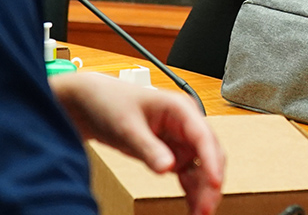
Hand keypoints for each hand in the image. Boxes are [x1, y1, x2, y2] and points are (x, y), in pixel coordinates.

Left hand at [50, 73, 223, 214]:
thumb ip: (148, 148)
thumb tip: (168, 168)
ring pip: (202, 167)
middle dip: (210, 182)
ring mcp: (180, 139)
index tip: (215, 182)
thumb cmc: (110, 104)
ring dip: (203, 190)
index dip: (212, 160)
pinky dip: (192, 190)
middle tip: (206, 209)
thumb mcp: (127, 127)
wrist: (92, 104)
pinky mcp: (172, 152)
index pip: (203, 136)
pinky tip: (193, 207)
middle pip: (208, 154)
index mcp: (180, 108)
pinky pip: (188, 174)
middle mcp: (186, 123)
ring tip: (200, 214)